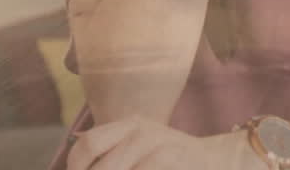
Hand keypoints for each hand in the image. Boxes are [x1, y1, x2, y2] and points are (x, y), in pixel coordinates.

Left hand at [66, 115, 238, 169]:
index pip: (88, 144)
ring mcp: (159, 145)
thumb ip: (112, 153)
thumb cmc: (168, 160)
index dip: (76, 167)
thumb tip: (75, 166)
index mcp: (129, 124)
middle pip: (102, 167)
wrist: (214, 160)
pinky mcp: (173, 159)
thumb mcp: (139, 148)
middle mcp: (142, 131)